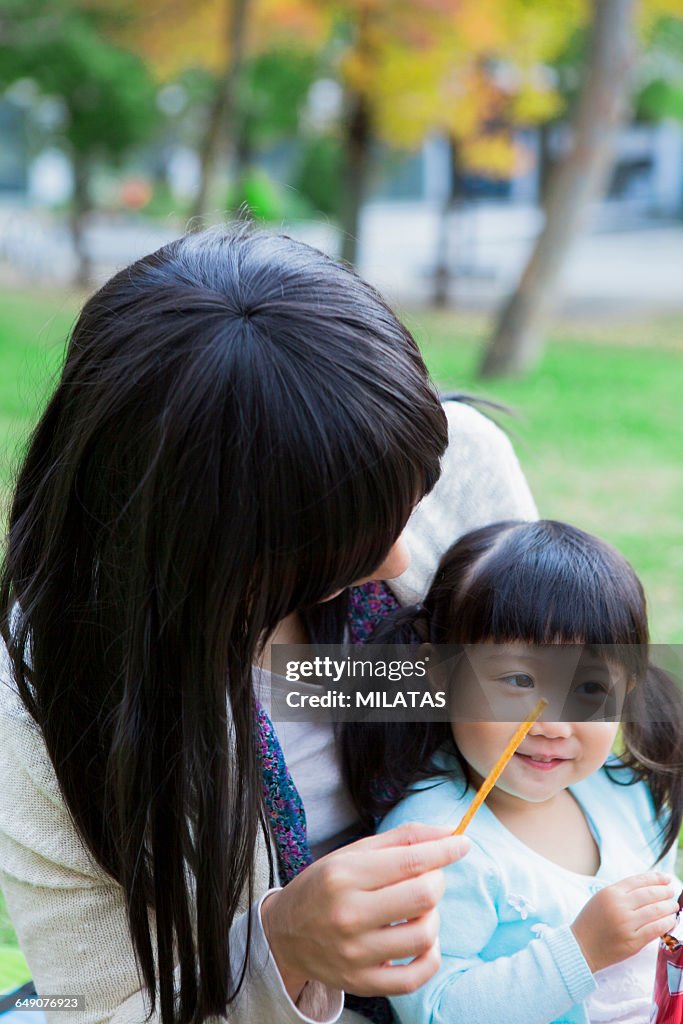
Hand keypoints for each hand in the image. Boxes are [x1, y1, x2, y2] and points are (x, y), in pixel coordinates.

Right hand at [260, 823, 469, 1001]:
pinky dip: (431, 957)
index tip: (462, 843)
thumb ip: (402, 839)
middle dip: (437, 880)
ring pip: (424, 935)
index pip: (410, 861)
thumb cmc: (324, 886)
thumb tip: (450, 832)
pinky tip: (421, 941)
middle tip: (428, 877)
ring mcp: (355, 954)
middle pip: (423, 896)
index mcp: (344, 876)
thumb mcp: (353, 853)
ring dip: (433, 917)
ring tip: (418, 909)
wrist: (284, 935)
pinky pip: (416, 977)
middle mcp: (348, 915)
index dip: (445, 850)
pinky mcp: (362, 983)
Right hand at [571, 871, 678, 972]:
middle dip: (665, 892)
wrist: (581, 947)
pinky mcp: (633, 941)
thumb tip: (648, 888)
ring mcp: (627, 924)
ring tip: (674, 906)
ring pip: (655, 911)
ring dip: (668, 907)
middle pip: (650, 894)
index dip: (655, 878)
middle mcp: (619, 906)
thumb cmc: (592, 922)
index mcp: (610, 893)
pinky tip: (671, 921)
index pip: (639, 881)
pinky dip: (666, 924)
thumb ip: (621, 893)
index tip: (666, 878)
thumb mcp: (601, 899)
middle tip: (672, 892)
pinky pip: (655, 929)